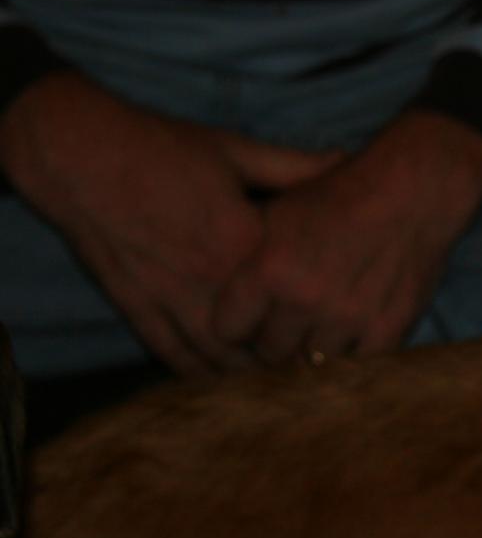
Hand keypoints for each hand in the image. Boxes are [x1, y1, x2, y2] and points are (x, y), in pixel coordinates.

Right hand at [0, 72, 337, 372]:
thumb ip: (294, 166)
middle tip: (319, 375)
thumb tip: (346, 161)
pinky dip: (201, 376)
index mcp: (242, 241)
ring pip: (219, 358)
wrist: (79, 152)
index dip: (317, 319)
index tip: (340, 331)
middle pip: (260, 341)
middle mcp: (208, 278)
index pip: (293, 297)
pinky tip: (223, 386)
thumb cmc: (162, 148)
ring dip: (249, 377)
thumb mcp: (235, 152)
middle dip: (290, 361)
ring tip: (280, 389)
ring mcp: (169, 297)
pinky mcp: (137, 306)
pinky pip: (173, 354)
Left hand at [212, 110, 481, 364]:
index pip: (228, 330)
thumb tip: (216, 297)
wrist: (413, 189)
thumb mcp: (278, 213)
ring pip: (312, 364)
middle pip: (269, 353)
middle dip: (273, 342)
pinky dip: (350, 354)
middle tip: (282, 330)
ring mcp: (348, 317)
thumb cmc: (339, 194)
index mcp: (270, 268)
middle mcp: (305, 298)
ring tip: (317, 331)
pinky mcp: (387, 328)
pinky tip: (349, 334)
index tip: (244, 321)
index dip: (235, 326)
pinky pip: (355, 364)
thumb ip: (248, 260)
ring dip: (312, 351)